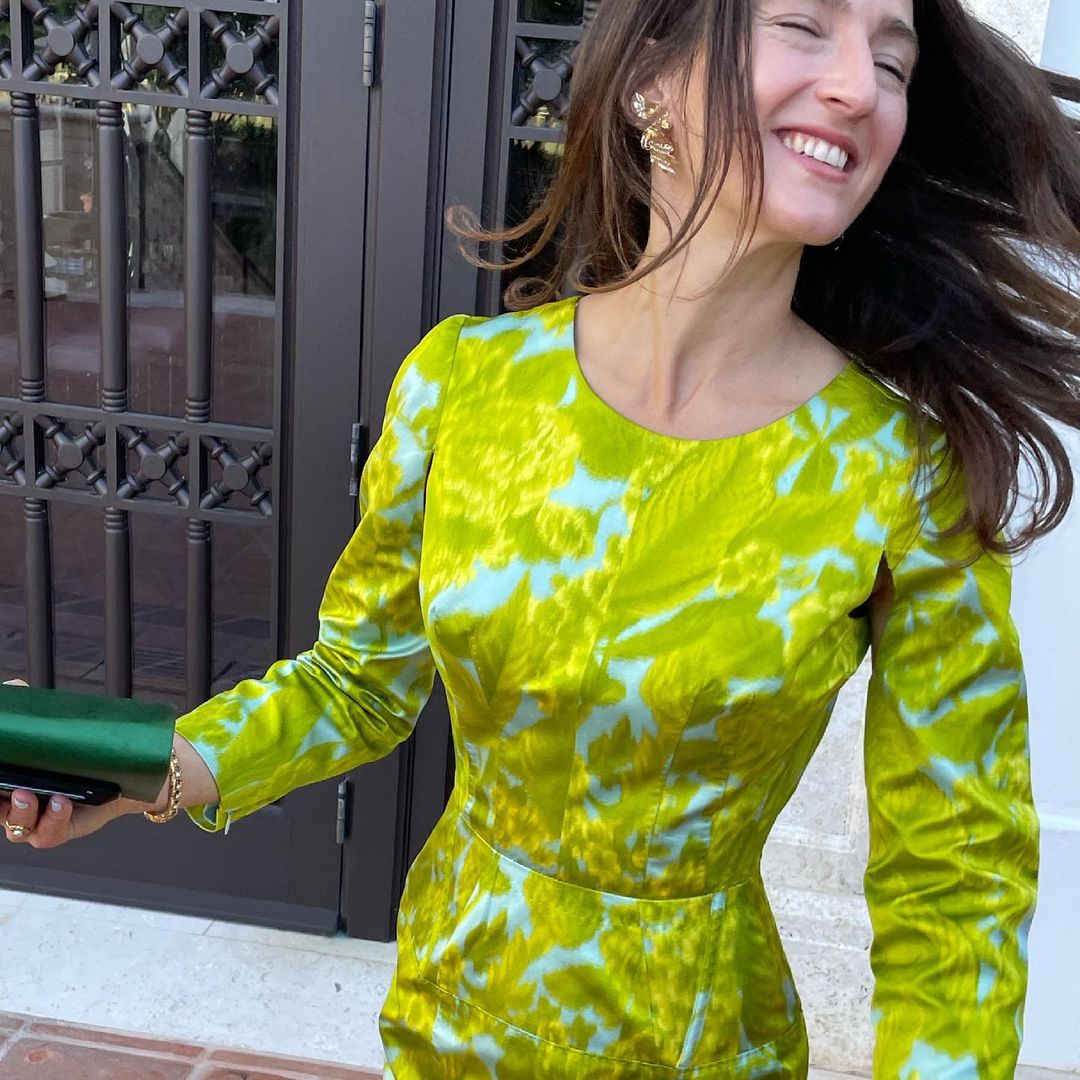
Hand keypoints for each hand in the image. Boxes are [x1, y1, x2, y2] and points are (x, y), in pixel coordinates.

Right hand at [1, 678, 149, 848]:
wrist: (125, 774)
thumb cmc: (82, 753)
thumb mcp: (56, 730)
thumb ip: (31, 712)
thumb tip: (13, 686)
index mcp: (11, 781)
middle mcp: (18, 804)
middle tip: (8, 786)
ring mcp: (38, 820)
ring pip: (16, 826)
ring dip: (20, 811)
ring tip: (30, 794)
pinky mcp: (60, 829)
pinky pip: (49, 832)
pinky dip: (53, 818)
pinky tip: (61, 801)